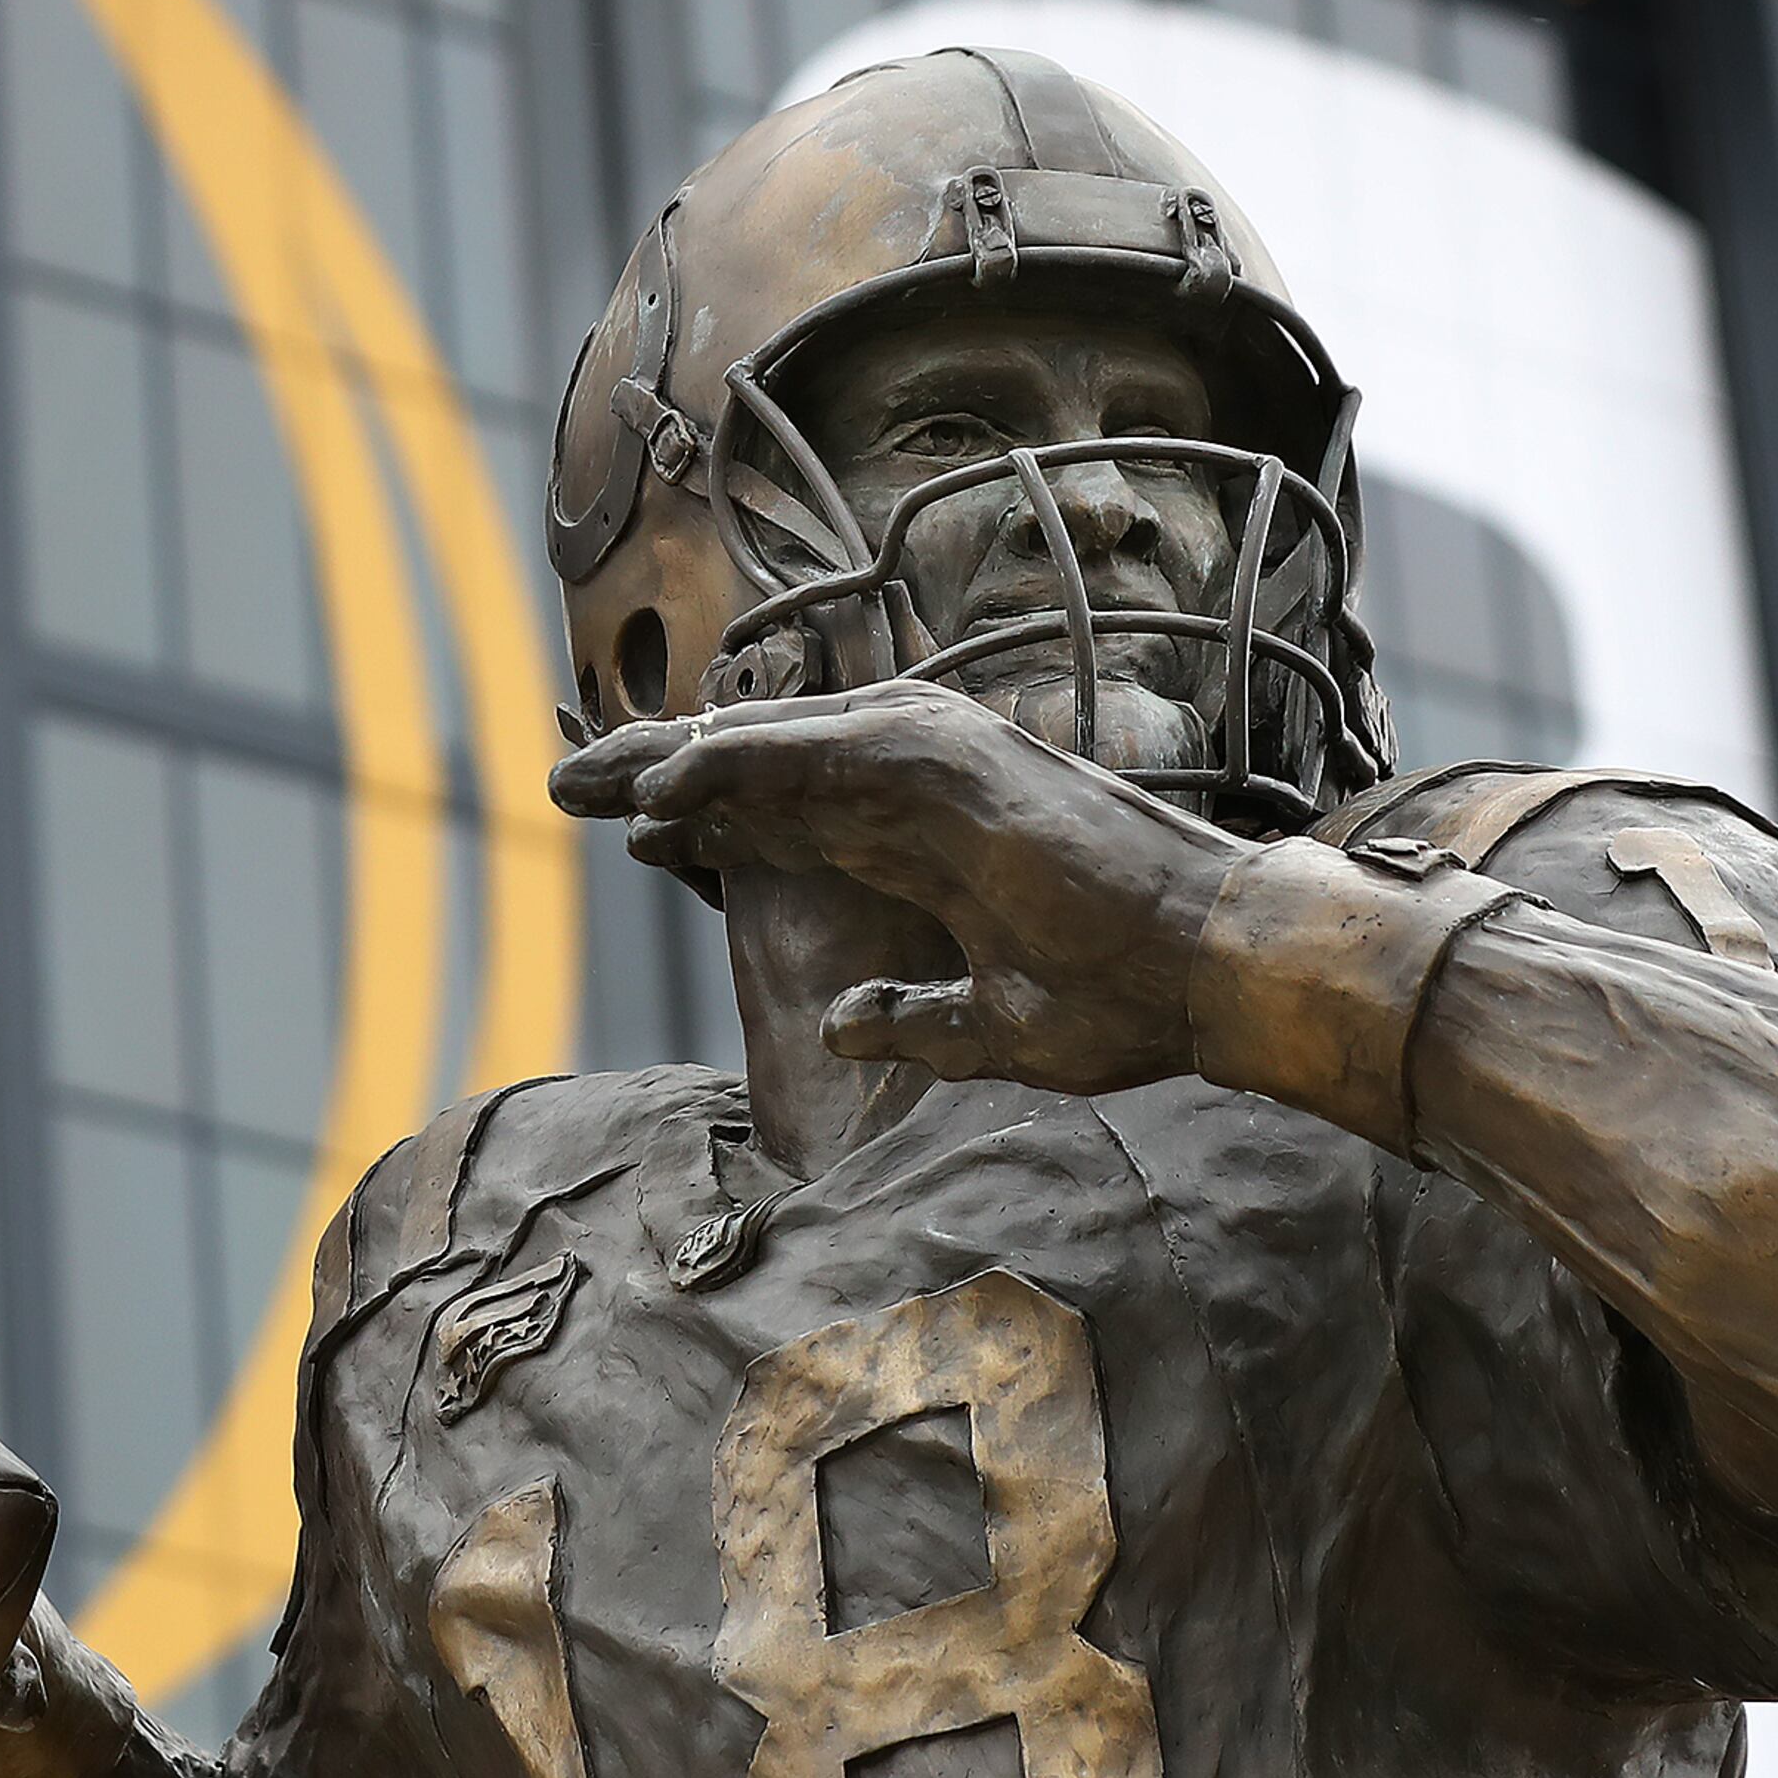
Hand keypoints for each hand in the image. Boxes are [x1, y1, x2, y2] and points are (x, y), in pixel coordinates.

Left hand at [549, 681, 1244, 1092]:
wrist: (1210, 971)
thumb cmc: (1124, 998)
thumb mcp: (992, 1027)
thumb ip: (913, 1021)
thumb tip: (840, 1023)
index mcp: (928, 846)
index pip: (790, 819)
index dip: (707, 821)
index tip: (633, 835)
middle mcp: (923, 792)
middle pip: (763, 773)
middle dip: (663, 777)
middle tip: (567, 786)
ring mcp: (937, 766)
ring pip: (774, 750)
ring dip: (677, 759)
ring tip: (588, 776)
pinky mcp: (948, 764)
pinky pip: (812, 754)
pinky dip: (735, 763)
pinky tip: (663, 783)